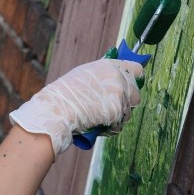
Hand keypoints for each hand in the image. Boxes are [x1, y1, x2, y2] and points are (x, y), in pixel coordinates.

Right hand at [9, 58, 143, 157]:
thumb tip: (116, 78)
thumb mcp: (84, 74)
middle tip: (109, 108)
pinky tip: (97, 125)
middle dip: (125, 104)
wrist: (57, 108)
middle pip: (136, 94)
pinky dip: (110, 128)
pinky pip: (119, 125)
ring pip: (128, 112)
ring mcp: (119, 95)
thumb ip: (103, 75)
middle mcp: (118, 77)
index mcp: (109, 66)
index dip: (135, 80)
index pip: (136, 70)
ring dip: (117, 118)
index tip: (131, 87)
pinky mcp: (116, 111)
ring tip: (98, 118)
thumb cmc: (65, 94)